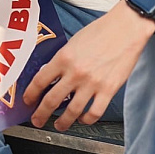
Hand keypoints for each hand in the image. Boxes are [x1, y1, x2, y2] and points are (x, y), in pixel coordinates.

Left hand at [23, 1, 154, 130]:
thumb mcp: (73, 41)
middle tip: (37, 120)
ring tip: (59, 125)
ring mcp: (92, 83)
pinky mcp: (108, 90)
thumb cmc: (102, 31)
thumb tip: (51, 75)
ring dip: (62, 122)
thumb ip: (62, 59)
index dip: (30, 94)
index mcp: (63, 58)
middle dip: (41, 114)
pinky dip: (86, 120)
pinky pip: (94, 113)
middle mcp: (75, 72)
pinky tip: (83, 119)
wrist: (126, 28)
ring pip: (72, 112)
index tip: (28, 101)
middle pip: (51, 101)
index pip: (39, 81)